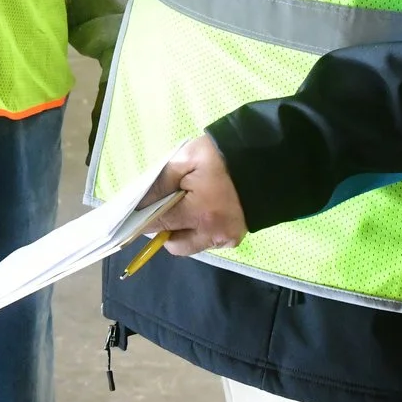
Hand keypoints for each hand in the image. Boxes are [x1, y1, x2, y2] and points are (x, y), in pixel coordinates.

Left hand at [139, 132, 247, 255]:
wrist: (264, 158)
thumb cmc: (221, 155)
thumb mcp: (186, 159)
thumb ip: (160, 182)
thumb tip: (139, 203)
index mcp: (200, 212)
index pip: (159, 224)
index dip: (145, 218)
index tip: (138, 212)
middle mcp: (212, 233)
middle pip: (173, 244)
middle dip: (166, 228)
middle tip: (170, 205)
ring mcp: (225, 239)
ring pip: (190, 246)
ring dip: (183, 232)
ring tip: (190, 207)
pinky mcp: (235, 239)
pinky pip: (207, 242)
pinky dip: (201, 230)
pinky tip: (207, 211)